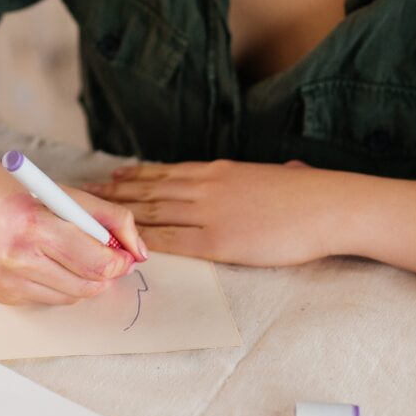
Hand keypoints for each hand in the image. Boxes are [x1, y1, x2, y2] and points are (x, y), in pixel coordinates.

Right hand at [0, 161, 147, 305]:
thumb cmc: (14, 191)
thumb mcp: (64, 194)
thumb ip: (108, 218)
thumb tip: (139, 251)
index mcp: (33, 225)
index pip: (94, 259)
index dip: (118, 260)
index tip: (125, 254)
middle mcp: (17, 258)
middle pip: (86, 284)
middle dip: (106, 274)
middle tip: (109, 259)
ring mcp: (6, 281)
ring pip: (71, 296)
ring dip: (84, 280)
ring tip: (74, 255)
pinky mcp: (1, 295)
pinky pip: (49, 299)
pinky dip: (59, 285)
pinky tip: (46, 262)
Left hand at [83, 159, 351, 267]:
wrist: (329, 207)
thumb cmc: (315, 195)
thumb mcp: (286, 175)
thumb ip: (274, 175)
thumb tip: (289, 171)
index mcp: (219, 170)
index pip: (166, 172)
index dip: (136, 176)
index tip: (114, 176)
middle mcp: (205, 186)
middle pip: (149, 190)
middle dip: (114, 194)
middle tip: (86, 195)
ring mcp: (208, 213)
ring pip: (151, 213)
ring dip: (119, 216)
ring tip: (93, 216)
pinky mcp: (215, 241)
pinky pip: (170, 241)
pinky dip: (144, 242)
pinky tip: (125, 244)